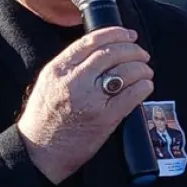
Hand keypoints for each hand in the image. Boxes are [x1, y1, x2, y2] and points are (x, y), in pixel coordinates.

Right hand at [17, 27, 153, 184]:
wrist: (40, 152)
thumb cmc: (45, 118)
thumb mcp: (49, 83)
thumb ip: (71, 66)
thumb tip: (103, 49)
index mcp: (58, 69)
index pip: (91, 41)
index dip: (115, 33)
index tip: (128, 34)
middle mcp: (73, 81)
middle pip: (112, 53)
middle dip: (133, 50)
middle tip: (142, 54)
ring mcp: (90, 100)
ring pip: (126, 71)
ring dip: (142, 68)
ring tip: (145, 71)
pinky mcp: (104, 118)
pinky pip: (132, 95)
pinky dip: (144, 87)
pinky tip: (146, 86)